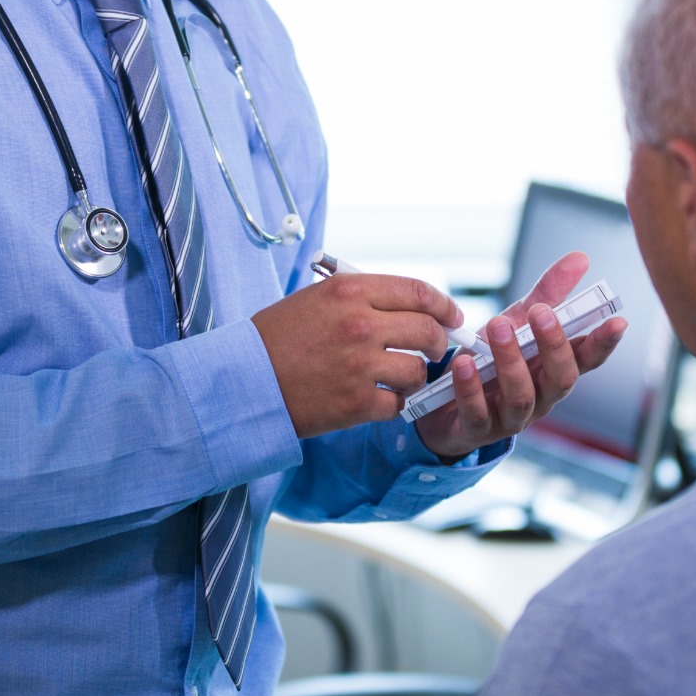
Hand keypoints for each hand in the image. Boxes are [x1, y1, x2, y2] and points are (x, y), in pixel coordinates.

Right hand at [252, 273, 459, 437]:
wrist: (244, 380)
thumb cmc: (277, 337)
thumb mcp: (316, 298)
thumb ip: (361, 297)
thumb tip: (407, 306)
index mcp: (350, 292)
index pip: (418, 292)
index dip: (443, 305)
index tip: (452, 316)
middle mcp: (360, 325)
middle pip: (428, 330)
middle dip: (439, 341)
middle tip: (436, 349)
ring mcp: (360, 365)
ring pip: (418, 370)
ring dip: (415, 376)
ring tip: (399, 377)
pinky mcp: (356, 402)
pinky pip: (398, 403)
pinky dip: (393, 403)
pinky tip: (380, 399)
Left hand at [415, 251, 626, 461]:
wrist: (445, 404)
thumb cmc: (492, 360)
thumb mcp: (517, 323)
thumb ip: (547, 294)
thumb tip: (580, 258)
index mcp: (553, 370)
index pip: (587, 359)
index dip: (604, 343)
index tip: (617, 321)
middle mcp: (541, 397)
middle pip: (561, 379)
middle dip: (554, 345)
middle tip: (540, 311)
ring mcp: (511, 417)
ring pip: (522, 395)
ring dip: (511, 360)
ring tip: (497, 327)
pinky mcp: (478, 429)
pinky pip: (478, 412)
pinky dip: (471, 387)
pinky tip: (463, 362)